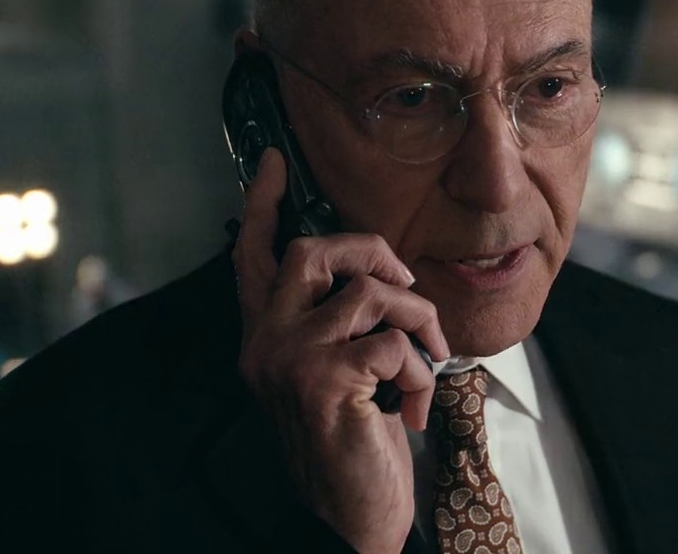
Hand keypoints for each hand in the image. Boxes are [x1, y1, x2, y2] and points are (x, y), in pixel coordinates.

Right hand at [233, 148, 450, 553]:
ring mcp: (290, 362)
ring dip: (416, 321)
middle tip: (403, 283)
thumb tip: (375, 279)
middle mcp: (265, 345)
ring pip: (367, 293)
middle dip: (373, 251)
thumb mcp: (338, 378)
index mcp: (266, 340)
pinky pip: (392, 342)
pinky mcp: (325, 383)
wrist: (349, 521)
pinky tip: (412, 405)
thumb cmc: (351, 448)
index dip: (261, 205)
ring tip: (426, 360)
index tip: (271, 160)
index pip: (252, 259)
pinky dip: (419, 369)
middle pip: (311, 251)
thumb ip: (337, 328)